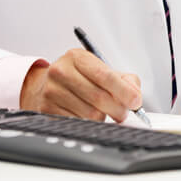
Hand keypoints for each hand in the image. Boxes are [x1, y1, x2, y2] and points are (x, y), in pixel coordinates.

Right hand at [19, 47, 141, 121]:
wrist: (45, 84)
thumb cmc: (80, 77)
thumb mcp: (101, 69)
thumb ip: (124, 79)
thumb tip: (135, 95)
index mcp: (77, 57)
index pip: (105, 75)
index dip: (124, 91)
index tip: (135, 101)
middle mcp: (61, 71)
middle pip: (99, 97)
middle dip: (118, 109)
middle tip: (123, 113)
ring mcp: (52, 91)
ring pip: (90, 114)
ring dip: (103, 117)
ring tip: (103, 112)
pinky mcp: (47, 109)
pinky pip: (78, 123)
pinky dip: (89, 123)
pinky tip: (87, 115)